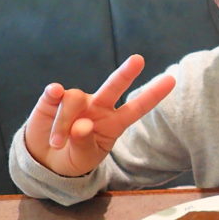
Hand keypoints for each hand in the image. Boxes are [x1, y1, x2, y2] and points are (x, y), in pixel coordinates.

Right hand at [23, 54, 175, 176]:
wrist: (46, 160)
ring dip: (64, 124)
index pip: (136, 108)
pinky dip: (53, 94)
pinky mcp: (53, 99)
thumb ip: (84, 143)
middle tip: (139, 59)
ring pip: (74, 99)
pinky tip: (53, 94)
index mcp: (113, 123)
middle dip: (126, 73)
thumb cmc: (73, 158)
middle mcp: (98, 107)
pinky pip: (55, 92)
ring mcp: (77, 101)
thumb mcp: (84, 158)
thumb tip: (81, 125)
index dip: (153, 95)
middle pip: (114, 86)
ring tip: (57, 143)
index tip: (172, 80)